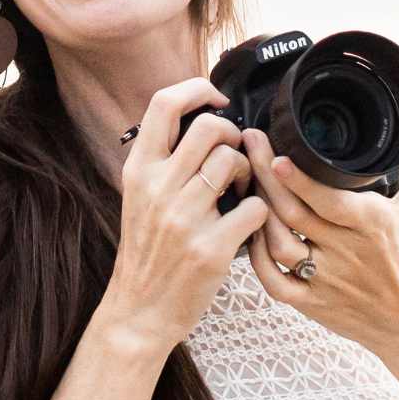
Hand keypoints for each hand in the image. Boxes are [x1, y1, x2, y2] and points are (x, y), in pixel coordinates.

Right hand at [103, 78, 269, 357]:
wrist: (139, 310)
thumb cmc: (148, 251)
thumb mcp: (139, 197)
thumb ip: (163, 160)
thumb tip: (201, 118)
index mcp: (139, 171)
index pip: (163, 104)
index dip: (197, 89)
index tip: (217, 100)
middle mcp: (158, 188)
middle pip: (210, 128)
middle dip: (233, 136)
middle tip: (234, 156)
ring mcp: (184, 218)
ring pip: (234, 161)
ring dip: (249, 172)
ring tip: (241, 190)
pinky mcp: (211, 248)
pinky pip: (255, 207)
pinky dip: (259, 211)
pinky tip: (248, 222)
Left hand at [239, 127, 398, 368]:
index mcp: (372, 225)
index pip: (329, 200)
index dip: (299, 179)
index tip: (276, 154)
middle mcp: (346, 252)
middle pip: (293, 213)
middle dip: (264, 176)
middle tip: (247, 144)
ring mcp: (325, 280)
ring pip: (278, 245)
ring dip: (257, 213)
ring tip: (245, 181)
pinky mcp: (311, 304)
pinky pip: (274, 282)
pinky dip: (256, 259)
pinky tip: (247, 233)